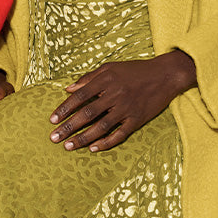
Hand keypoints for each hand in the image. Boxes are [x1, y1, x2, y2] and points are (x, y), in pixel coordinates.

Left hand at [49, 51, 195, 151]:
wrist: (165, 75)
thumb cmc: (135, 71)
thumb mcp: (110, 68)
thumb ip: (89, 78)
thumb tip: (68, 89)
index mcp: (106, 80)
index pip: (80, 96)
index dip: (65, 109)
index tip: (52, 120)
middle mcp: (115, 95)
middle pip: (87, 114)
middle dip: (69, 127)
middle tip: (54, 138)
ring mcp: (127, 108)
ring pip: (101, 127)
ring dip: (83, 138)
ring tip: (68, 146)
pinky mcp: (137, 119)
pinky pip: (120, 134)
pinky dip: (106, 142)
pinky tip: (93, 148)